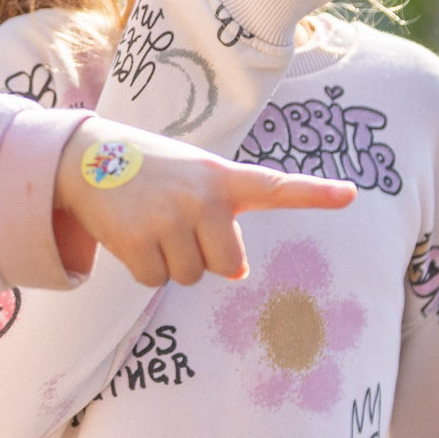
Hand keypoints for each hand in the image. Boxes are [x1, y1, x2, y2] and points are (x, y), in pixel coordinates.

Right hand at [51, 118, 355, 284]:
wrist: (87, 157)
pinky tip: (129, 234)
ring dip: (169, 262)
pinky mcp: (138, 239)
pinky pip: (155, 280)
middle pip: (228, 265)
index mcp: (223, 177)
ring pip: (189, 276)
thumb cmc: (151, 172)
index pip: (277, 186)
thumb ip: (223, 220)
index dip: (315, 193)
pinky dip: (142, 268)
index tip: (351, 194)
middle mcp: (203, 197)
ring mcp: (170, 218)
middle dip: (204, 257)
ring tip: (149, 224)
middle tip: (176, 224)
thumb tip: (236, 275)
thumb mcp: (194, 182)